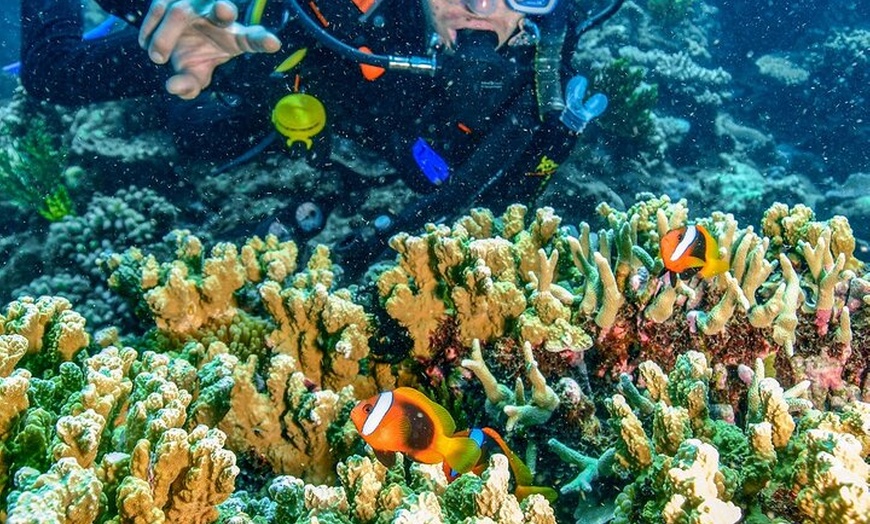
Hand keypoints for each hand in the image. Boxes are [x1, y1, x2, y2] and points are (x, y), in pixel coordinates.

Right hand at [139, 0, 280, 98]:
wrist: (173, 34)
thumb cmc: (195, 55)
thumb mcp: (196, 74)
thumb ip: (189, 84)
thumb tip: (172, 87)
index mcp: (236, 36)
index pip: (253, 37)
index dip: (262, 40)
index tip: (273, 43)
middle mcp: (219, 15)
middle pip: (223, 10)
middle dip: (223, 9)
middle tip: (224, 10)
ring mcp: (195, 2)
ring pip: (181, 10)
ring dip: (167, 33)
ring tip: (156, 58)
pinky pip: (159, 6)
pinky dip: (150, 26)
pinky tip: (145, 45)